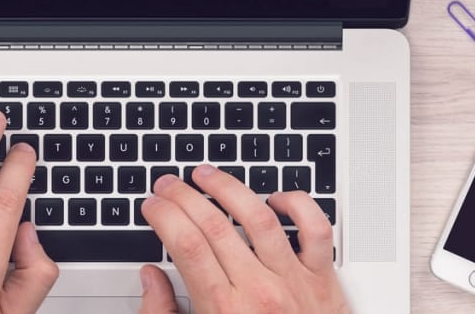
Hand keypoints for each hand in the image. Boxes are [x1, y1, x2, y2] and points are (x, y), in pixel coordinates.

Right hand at [139, 166, 349, 313]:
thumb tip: (150, 278)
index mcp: (223, 310)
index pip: (187, 246)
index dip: (164, 216)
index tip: (152, 205)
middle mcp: (259, 293)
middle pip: (214, 227)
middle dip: (183, 196)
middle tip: (168, 184)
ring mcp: (294, 283)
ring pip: (259, 217)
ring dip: (228, 188)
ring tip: (206, 175)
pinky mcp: (323, 281)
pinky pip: (316, 231)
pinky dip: (299, 206)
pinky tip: (275, 198)